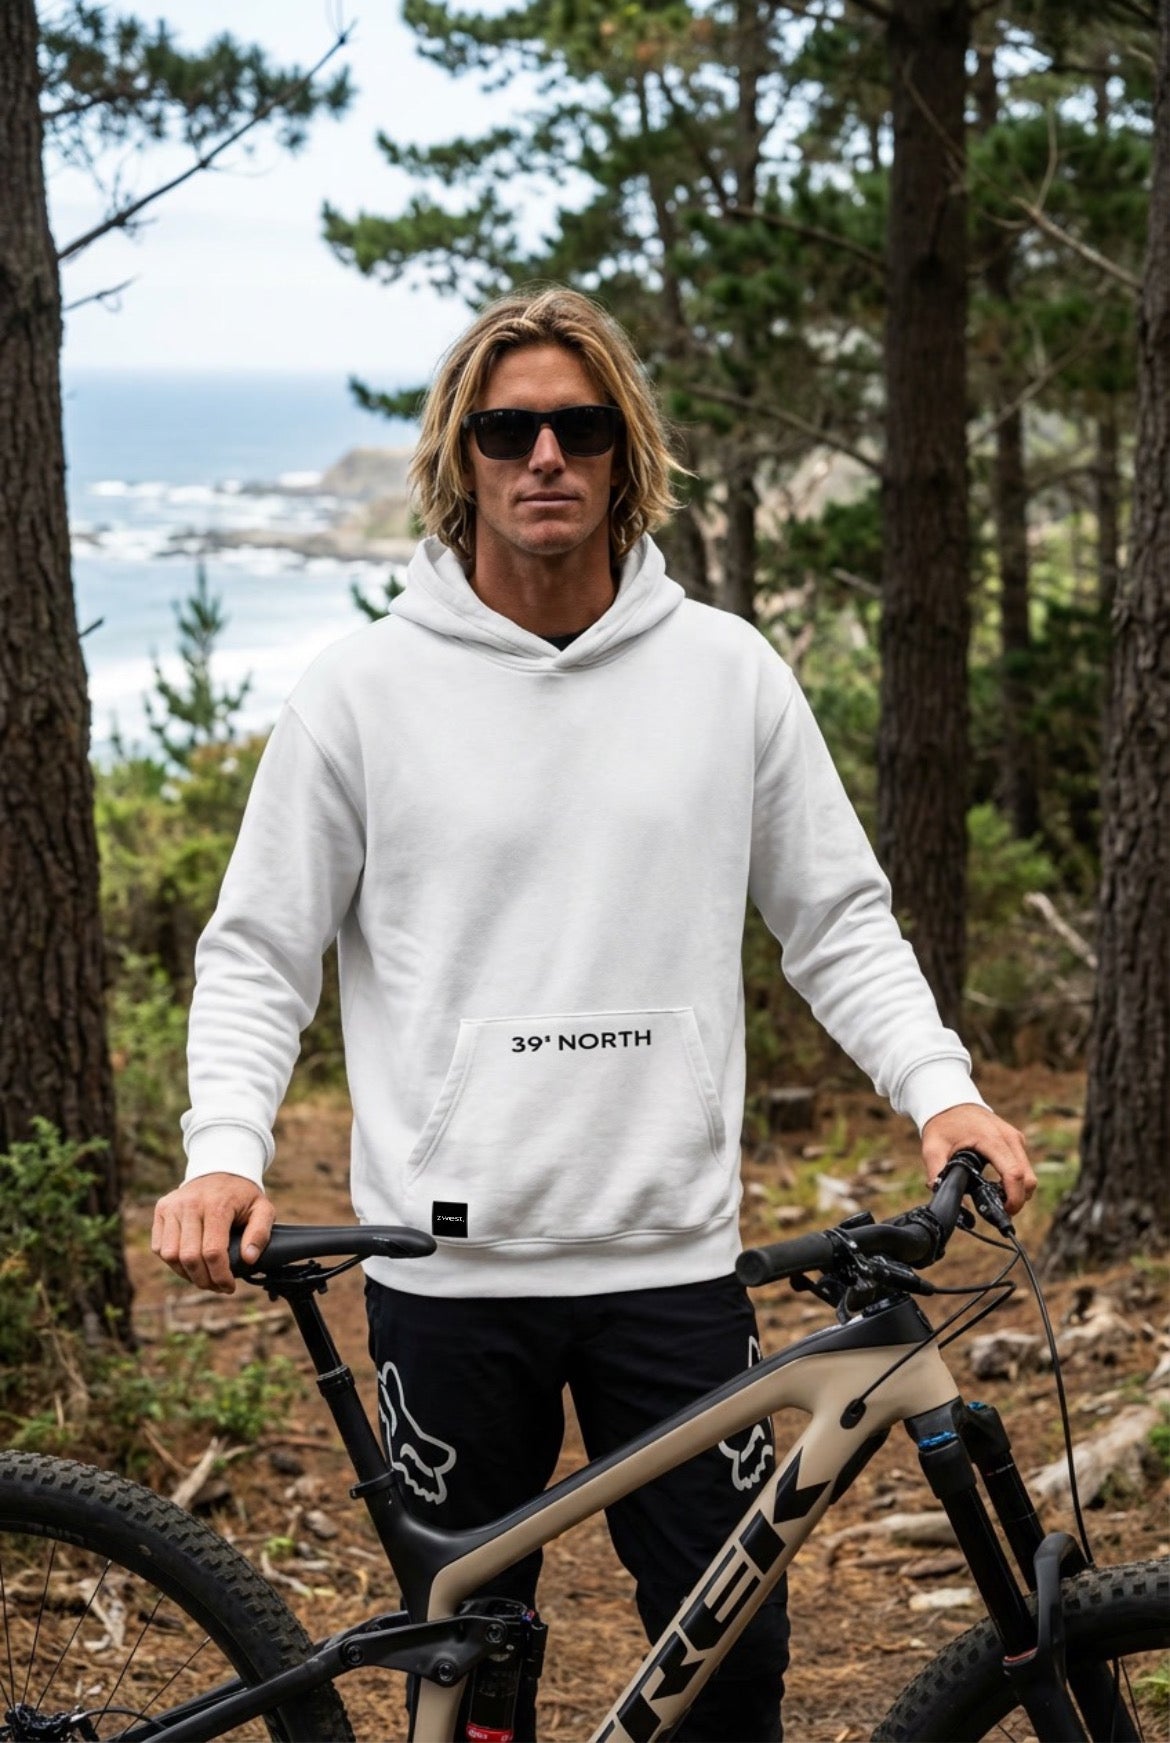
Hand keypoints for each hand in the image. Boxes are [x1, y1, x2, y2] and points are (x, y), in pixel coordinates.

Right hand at [152, 1174, 274, 1294]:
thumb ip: (260, 1233)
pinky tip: (190, 1263)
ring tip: (203, 1277)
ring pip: (170, 1255)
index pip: (213, 1252)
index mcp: (217, 1205)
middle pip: (190, 1257)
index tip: (230, 1287)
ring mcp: (172, 1206)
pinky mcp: (161, 1209)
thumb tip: (249, 1259)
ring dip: (186, 1274)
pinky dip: (172, 1262)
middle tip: (217, 1286)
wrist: (220, 1169)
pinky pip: (159, 1247)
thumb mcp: (263, 1209)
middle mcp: (190, 1204)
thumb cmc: (242, 1195)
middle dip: (204, 1280)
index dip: (220, 1276)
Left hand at [921, 1104, 1035, 1216]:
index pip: (1014, 1173)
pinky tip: (997, 1186)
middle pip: (1028, 1178)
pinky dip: (1016, 1180)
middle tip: (998, 1210)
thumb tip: (943, 1196)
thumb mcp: (932, 1148)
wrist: (951, 1101)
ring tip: (995, 1199)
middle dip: (1018, 1199)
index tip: (1003, 1212)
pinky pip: (1024, 1166)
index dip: (1014, 1198)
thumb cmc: (943, 1124)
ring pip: (1029, 1174)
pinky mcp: (1016, 1141)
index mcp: (992, 1139)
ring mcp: (1015, 1139)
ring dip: (1017, 1191)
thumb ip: (937, 1173)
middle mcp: (1009, 1138)